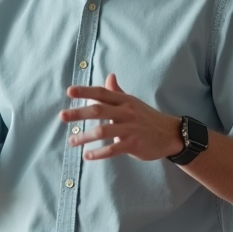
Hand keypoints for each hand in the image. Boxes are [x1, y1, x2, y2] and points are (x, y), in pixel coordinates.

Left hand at [60, 73, 183, 160]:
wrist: (170, 134)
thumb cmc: (147, 118)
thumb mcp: (133, 102)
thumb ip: (117, 92)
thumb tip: (109, 76)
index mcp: (125, 100)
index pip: (102, 93)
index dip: (85, 91)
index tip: (69, 91)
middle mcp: (126, 112)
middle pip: (98, 110)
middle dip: (78, 113)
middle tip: (62, 117)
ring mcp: (130, 129)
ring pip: (102, 131)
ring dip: (84, 137)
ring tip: (72, 141)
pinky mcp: (134, 144)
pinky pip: (112, 149)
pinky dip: (98, 153)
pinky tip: (87, 156)